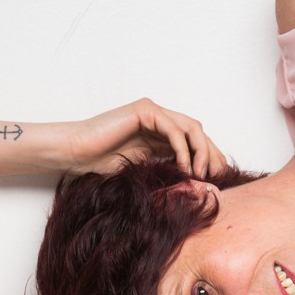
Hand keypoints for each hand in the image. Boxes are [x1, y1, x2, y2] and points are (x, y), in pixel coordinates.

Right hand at [61, 98, 226, 177]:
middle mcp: (159, 120)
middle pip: (197, 133)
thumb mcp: (144, 171)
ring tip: (202, 173)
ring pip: (191, 128)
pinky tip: (185, 166)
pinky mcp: (145, 110)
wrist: (76, 154)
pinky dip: (183, 148)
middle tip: (217, 176)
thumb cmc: (101, 165)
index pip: (194, 142)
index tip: (218, 179)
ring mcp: (153, 113)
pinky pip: (174, 128)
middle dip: (212, 155)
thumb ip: (168, 170)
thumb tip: (196, 183)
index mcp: (160, 134)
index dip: (210, 158)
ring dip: (201, 151)